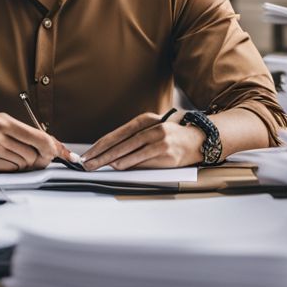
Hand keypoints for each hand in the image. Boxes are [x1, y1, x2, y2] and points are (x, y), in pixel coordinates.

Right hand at [0, 113, 71, 171]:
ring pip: (25, 162)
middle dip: (39, 160)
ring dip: (21, 166)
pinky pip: (12, 170)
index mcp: (5, 120)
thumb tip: (54, 148)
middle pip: (36, 151)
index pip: (39, 135)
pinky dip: (10, 171)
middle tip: (33, 162)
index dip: (55, 147)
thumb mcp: (0, 131)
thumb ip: (24, 138)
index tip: (68, 156)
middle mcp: (0, 129)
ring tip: (6, 160)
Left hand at [81, 113, 203, 170]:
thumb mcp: (151, 132)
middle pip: (119, 142)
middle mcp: (150, 127)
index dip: (99, 145)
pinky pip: (142, 158)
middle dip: (100, 154)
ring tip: (97, 165)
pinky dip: (128, 163)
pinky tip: (118, 166)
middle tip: (87, 163)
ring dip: (111, 159)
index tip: (87, 154)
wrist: (199, 139)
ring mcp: (159, 139)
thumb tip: (111, 157)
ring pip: (129, 150)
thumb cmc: (171, 138)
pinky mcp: (166, 151)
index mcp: (144, 120)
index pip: (116, 134)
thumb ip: (133, 141)